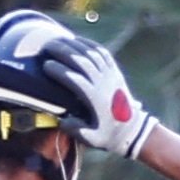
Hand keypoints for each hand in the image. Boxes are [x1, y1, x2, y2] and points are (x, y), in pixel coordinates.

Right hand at [53, 37, 157, 162]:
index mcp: (95, 99)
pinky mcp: (115, 71)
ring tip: (58, 40)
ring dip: (73, 45)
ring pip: (91, 53)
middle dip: (62, 51)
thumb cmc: (109, 135)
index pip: (74, 79)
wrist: (133, 129)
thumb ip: (76, 131)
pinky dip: (89, 44)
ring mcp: (110, 75)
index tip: (45, 66)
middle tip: (46, 47)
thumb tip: (62, 120)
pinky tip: (77, 40)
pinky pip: (102, 52)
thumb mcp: (92, 139)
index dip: (59, 71)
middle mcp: (103, 83)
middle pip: (81, 61)